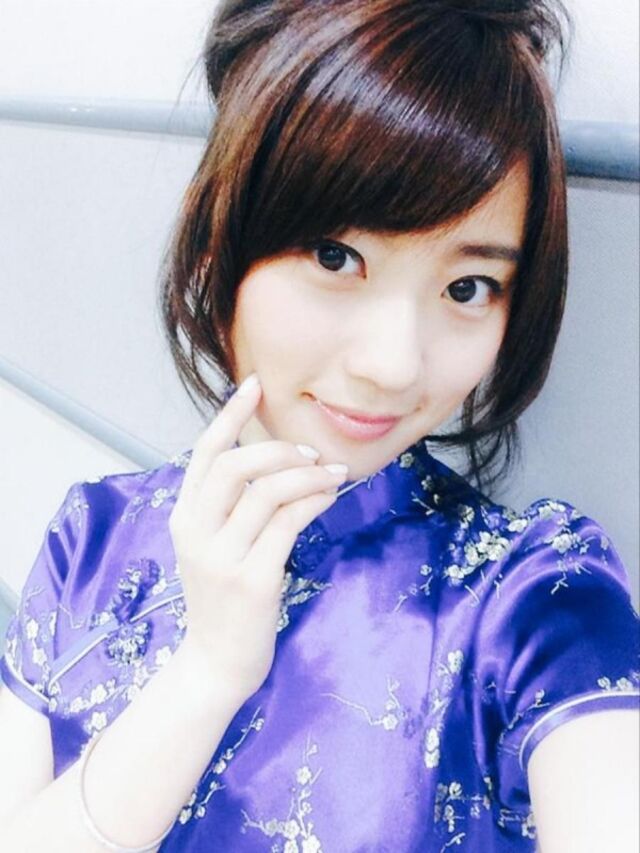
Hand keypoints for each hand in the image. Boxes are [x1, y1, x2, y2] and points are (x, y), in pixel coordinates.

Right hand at [168, 374, 348, 703]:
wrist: (216, 663)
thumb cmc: (222, 599)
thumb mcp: (213, 546)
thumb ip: (230, 506)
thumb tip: (276, 460)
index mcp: (183, 518)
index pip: (204, 454)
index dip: (229, 415)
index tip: (255, 385)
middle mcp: (195, 532)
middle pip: (234, 466)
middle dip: (277, 449)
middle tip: (311, 453)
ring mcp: (221, 557)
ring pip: (266, 491)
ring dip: (306, 474)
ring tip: (333, 473)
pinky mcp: (252, 580)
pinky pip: (288, 523)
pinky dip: (313, 501)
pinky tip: (329, 496)